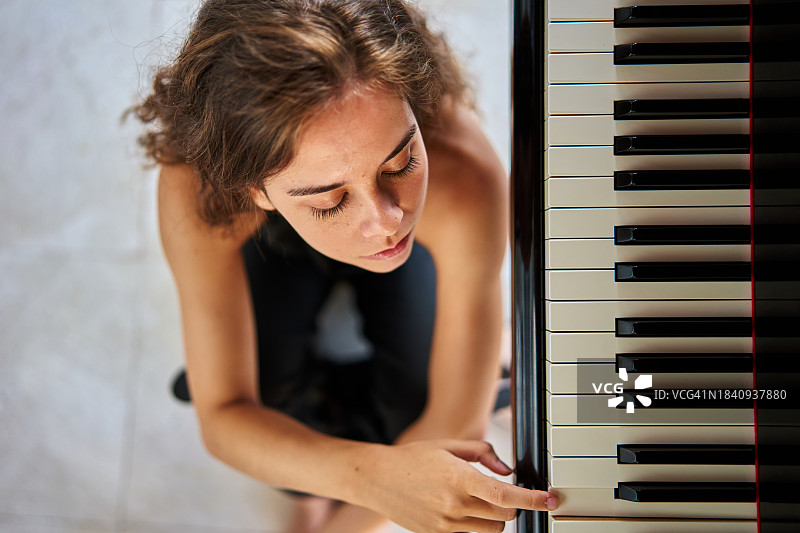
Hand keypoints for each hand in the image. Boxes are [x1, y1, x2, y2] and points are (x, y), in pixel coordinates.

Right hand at [355, 439, 557, 532]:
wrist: (377, 479)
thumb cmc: (412, 459)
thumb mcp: (449, 446)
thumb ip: (483, 453)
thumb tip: (507, 470)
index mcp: (460, 479)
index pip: (507, 496)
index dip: (533, 500)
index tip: (550, 499)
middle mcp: (456, 505)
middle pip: (505, 517)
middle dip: (512, 506)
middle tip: (504, 491)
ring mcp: (447, 524)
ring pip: (491, 530)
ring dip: (496, 517)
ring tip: (478, 498)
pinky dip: (475, 524)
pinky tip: (460, 507)